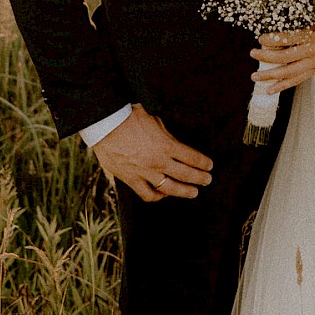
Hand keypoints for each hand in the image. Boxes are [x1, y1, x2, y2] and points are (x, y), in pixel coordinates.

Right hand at [92, 103, 213, 201]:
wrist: (104, 124)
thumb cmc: (129, 117)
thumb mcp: (155, 120)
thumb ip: (167, 135)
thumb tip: (174, 143)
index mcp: (167, 145)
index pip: (193, 158)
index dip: (204, 163)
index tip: (209, 166)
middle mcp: (158, 162)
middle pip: (186, 175)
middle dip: (200, 178)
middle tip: (207, 180)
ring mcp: (145, 172)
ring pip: (170, 189)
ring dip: (185, 192)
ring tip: (193, 193)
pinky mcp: (131, 179)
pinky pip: (147, 194)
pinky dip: (158, 197)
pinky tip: (163, 194)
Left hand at [252, 24, 314, 93]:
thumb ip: (299, 23)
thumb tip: (276, 27)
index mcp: (312, 35)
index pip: (287, 39)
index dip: (271, 40)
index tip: (260, 38)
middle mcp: (313, 51)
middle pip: (285, 58)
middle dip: (266, 58)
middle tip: (252, 54)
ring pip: (289, 73)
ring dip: (270, 76)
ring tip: (255, 77)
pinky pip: (298, 79)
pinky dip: (283, 85)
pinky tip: (270, 89)